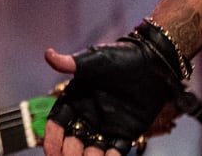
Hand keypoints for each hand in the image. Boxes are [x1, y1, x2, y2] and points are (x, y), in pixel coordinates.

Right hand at [41, 29, 201, 155]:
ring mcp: (106, 126)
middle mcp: (87, 116)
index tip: (51, 150)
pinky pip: (116, 150)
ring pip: (92, 149)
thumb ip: (72, 63)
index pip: (58, 123)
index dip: (53, 137)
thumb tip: (49, 55)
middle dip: (70, 152)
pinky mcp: (125, 133)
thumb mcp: (95, 60)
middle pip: (72, 141)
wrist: (153, 64)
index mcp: (75, 99)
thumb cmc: (120, 58)